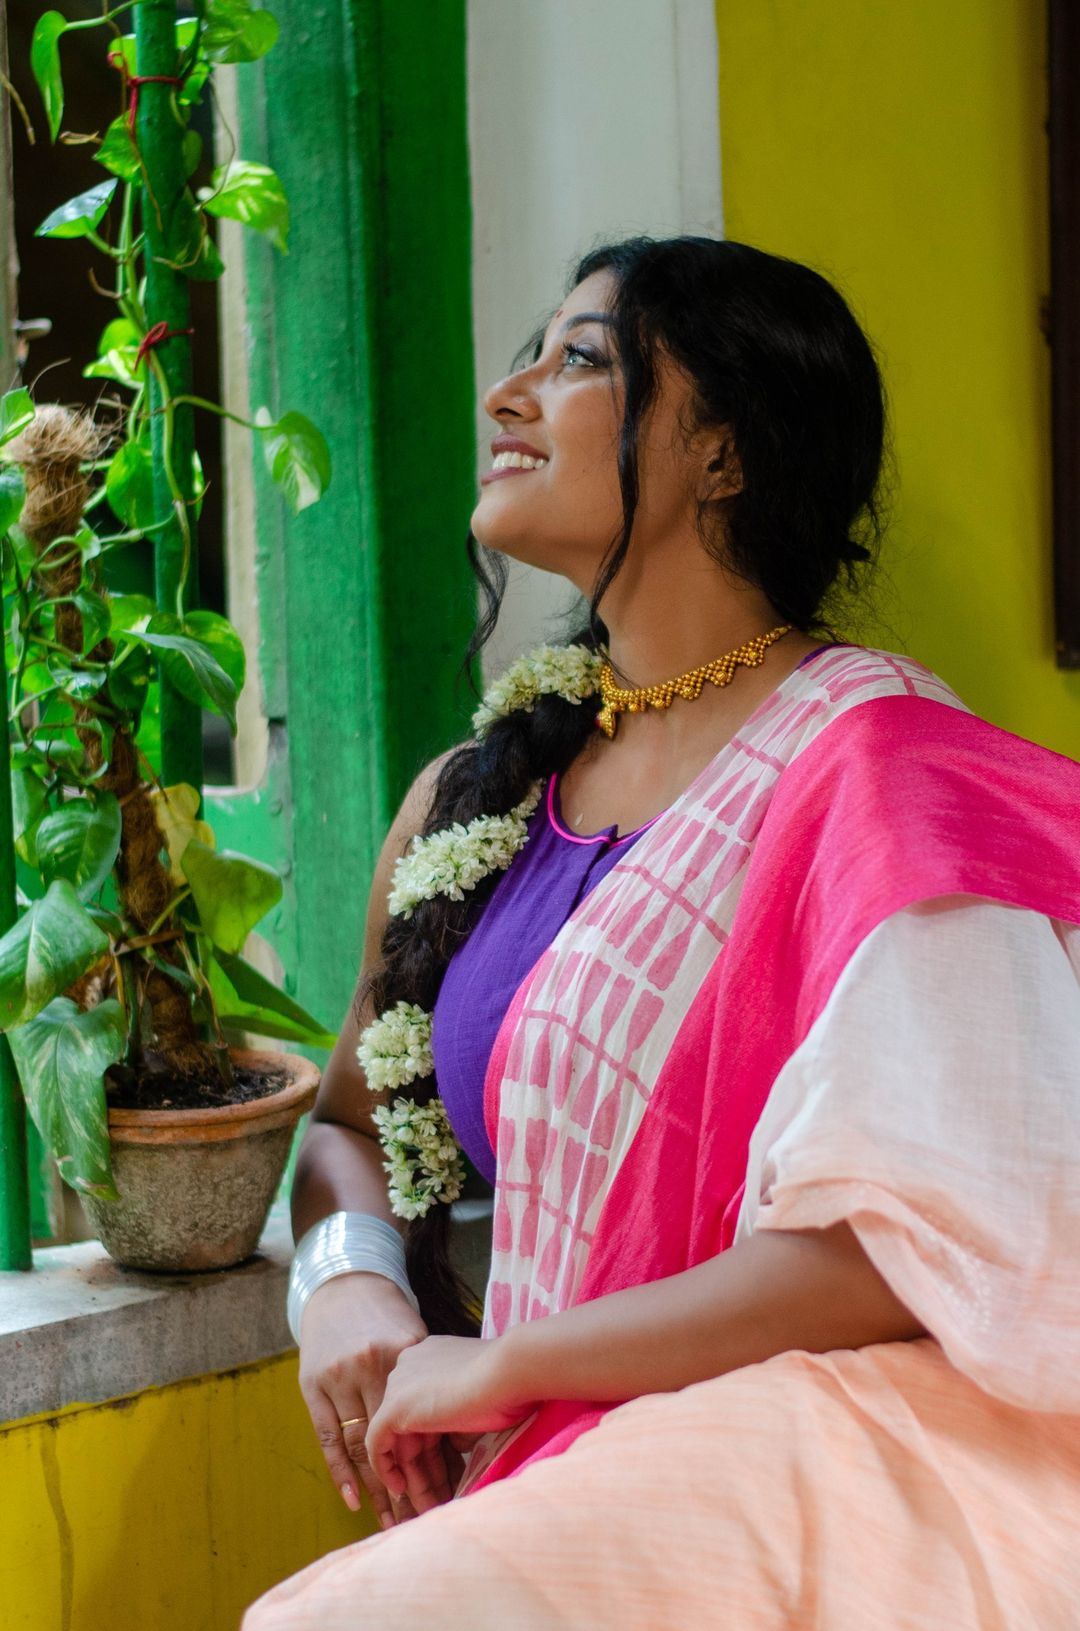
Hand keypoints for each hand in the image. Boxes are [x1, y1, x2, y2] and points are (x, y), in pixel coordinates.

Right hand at [298, 1272, 455, 1527]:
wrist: (343, 1284)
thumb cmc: (388, 1316)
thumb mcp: (415, 1337)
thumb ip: (430, 1378)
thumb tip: (460, 1433)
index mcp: (401, 1352)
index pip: (419, 1417)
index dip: (432, 1461)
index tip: (446, 1496)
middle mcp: (368, 1365)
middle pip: (390, 1437)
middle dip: (407, 1483)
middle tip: (422, 1519)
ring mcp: (338, 1376)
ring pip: (360, 1444)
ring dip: (376, 1487)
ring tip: (391, 1521)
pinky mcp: (312, 1385)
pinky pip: (327, 1437)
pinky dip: (341, 1471)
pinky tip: (355, 1500)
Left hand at [367, 1333, 531, 1502]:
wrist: (510, 1372)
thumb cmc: (505, 1385)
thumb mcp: (477, 1405)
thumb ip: (460, 1421)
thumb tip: (454, 1445)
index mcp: (430, 1357)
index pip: (424, 1408)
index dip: (436, 1447)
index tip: (449, 1475)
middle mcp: (409, 1366)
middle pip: (410, 1427)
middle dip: (425, 1468)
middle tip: (436, 1499)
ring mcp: (399, 1384)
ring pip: (398, 1440)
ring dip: (413, 1477)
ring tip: (425, 1507)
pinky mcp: (393, 1406)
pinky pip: (378, 1444)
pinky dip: (387, 1468)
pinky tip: (402, 1490)